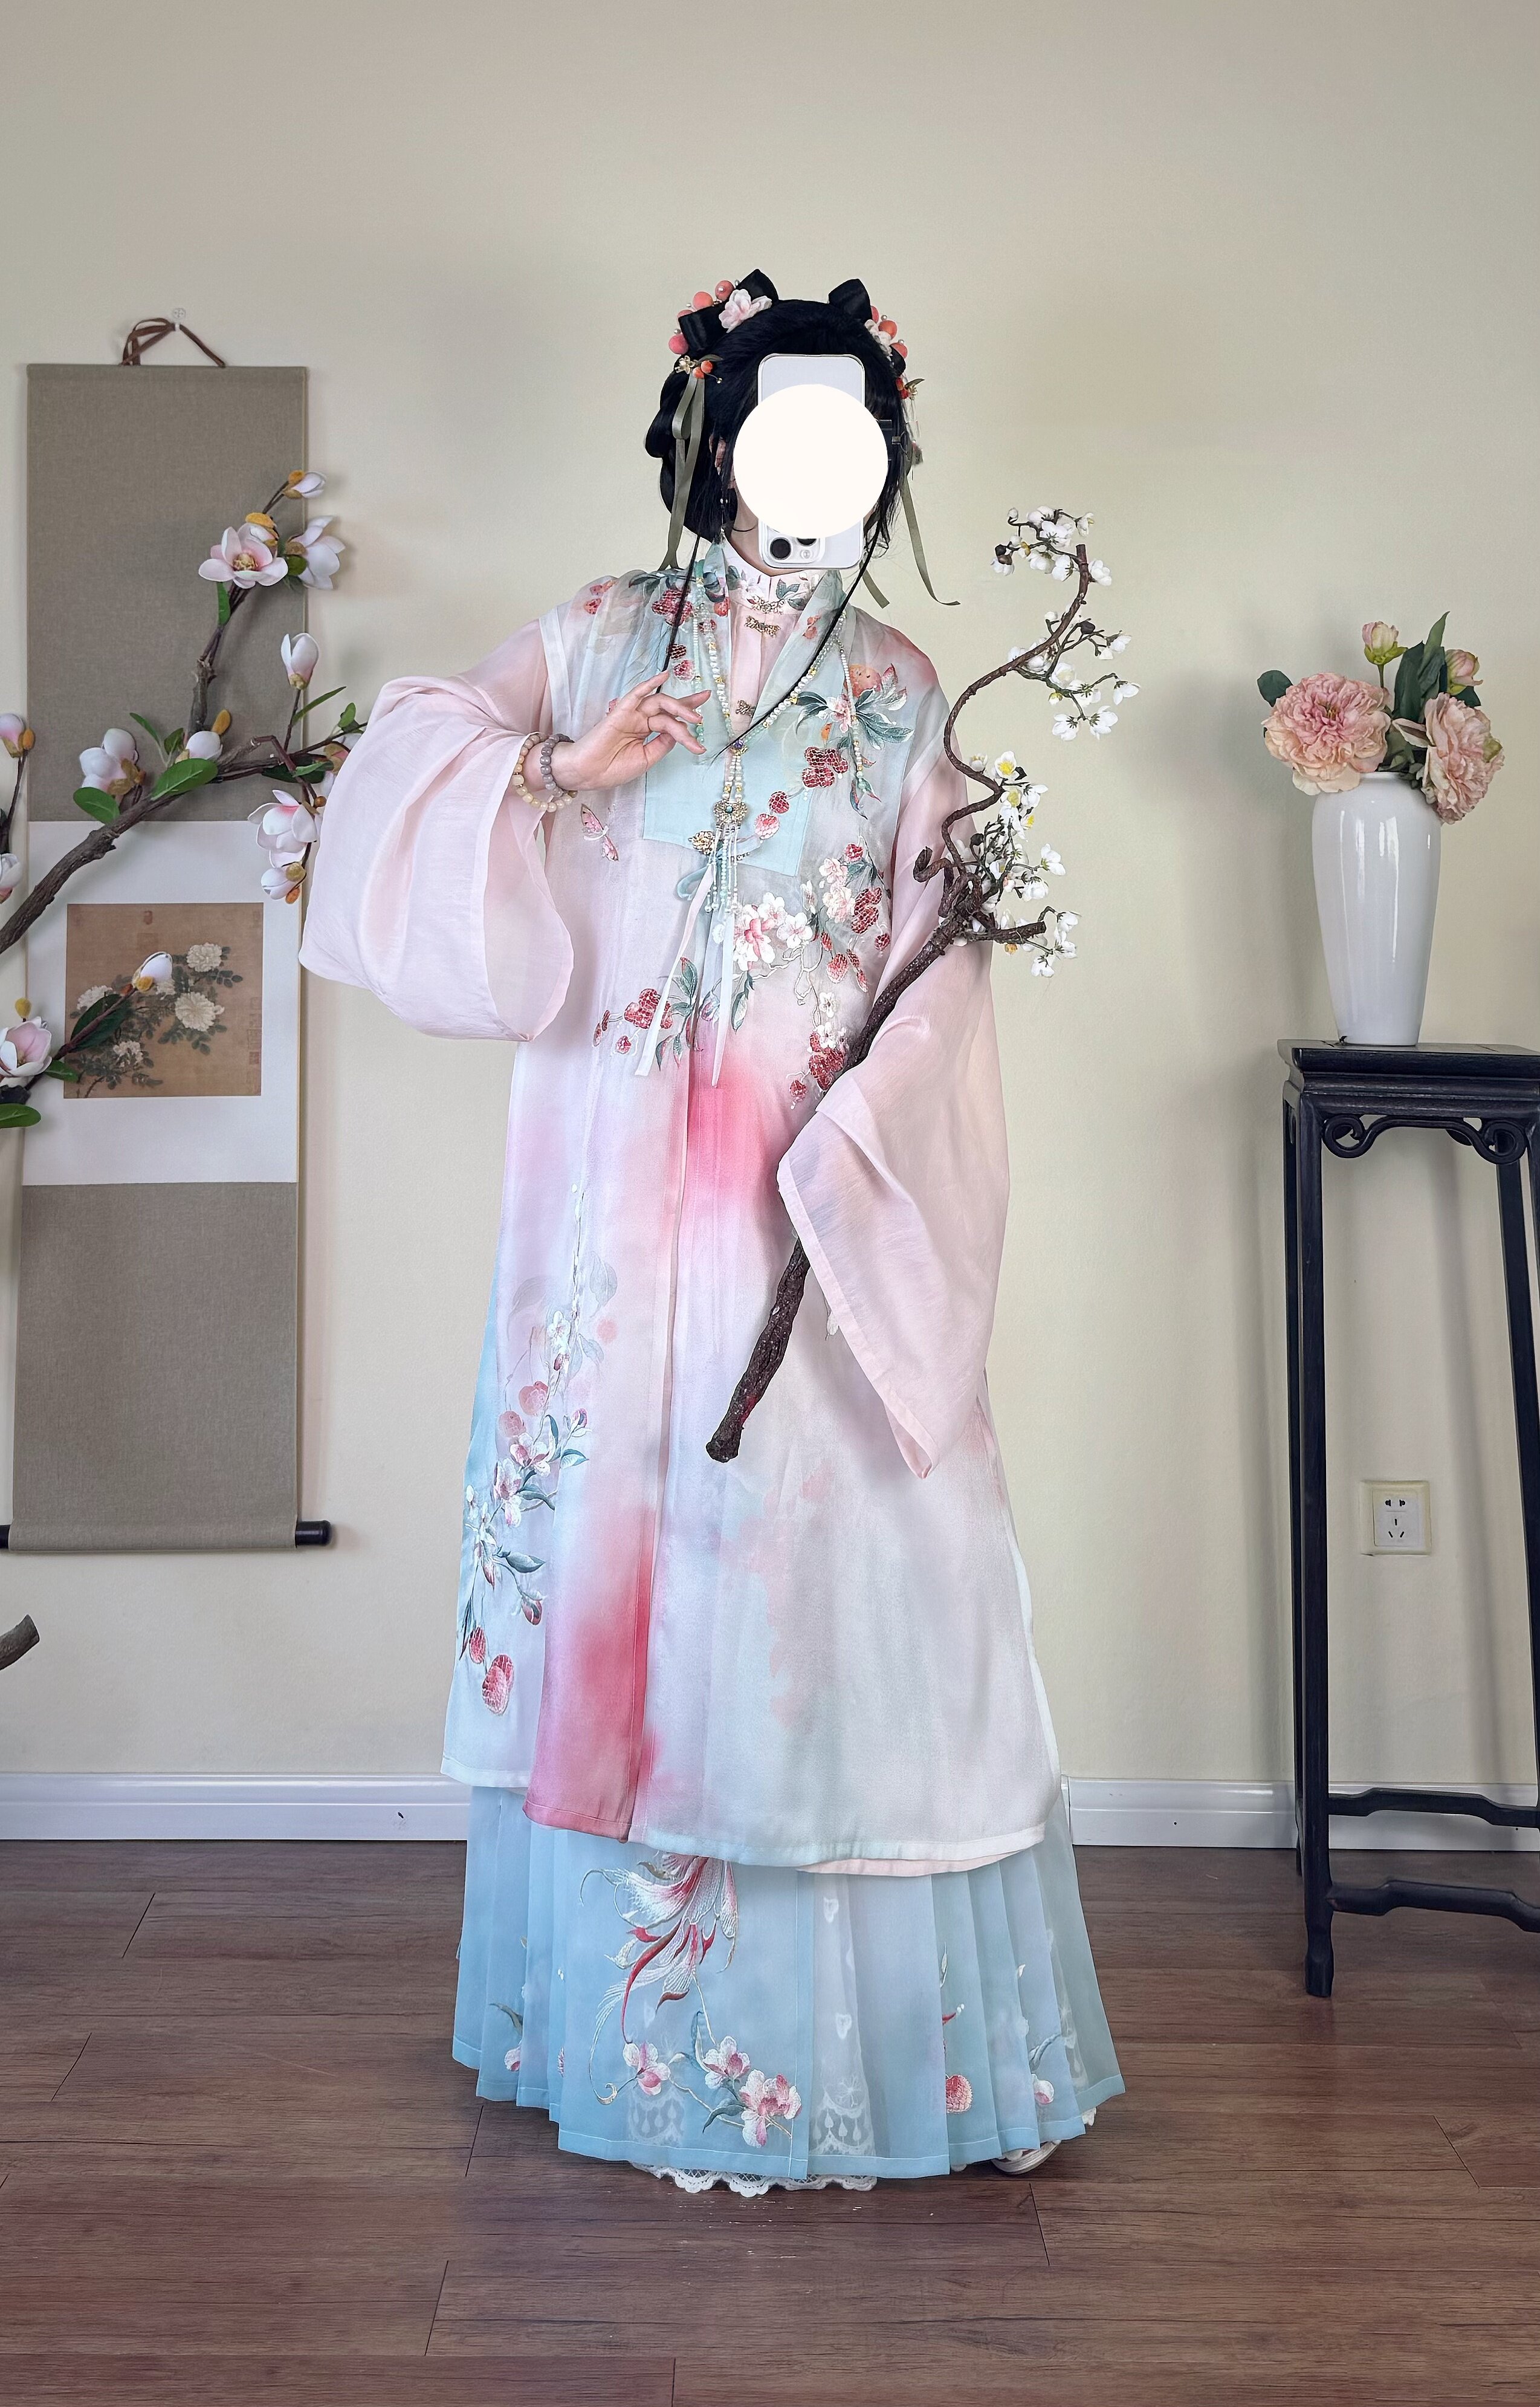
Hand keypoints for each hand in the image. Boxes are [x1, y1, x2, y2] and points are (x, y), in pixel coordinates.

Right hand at [547, 671, 710, 794]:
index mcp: (646, 731)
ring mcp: (631, 714)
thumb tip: (679, 732)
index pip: (670, 718)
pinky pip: (636, 693)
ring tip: (693, 720)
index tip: (703, 718)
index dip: (687, 715)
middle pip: (668, 707)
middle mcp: (640, 720)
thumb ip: (663, 744)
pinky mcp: (621, 711)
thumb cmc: (612, 769)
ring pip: (659, 703)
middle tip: (702, 717)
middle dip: (688, 708)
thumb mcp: (647, 759)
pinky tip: (664, 675)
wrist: (589, 774)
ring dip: (678, 708)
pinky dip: (650, 683)